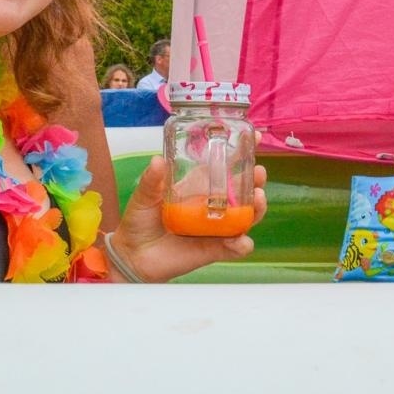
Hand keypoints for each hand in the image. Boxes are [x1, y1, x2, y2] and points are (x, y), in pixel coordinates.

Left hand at [111, 155, 267, 282]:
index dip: (242, 151)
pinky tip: (239, 240)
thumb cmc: (140, 222)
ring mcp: (216, 227)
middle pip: (243, 190)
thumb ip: (151, 181)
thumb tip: (158, 160)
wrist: (133, 256)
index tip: (256, 136)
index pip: (224, 165)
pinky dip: (242, 244)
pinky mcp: (216, 249)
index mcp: (198, 186)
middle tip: (259, 174)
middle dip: (256, 180)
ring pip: (247, 216)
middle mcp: (212, 205)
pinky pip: (236, 247)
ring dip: (257, 208)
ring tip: (258, 199)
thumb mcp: (143, 197)